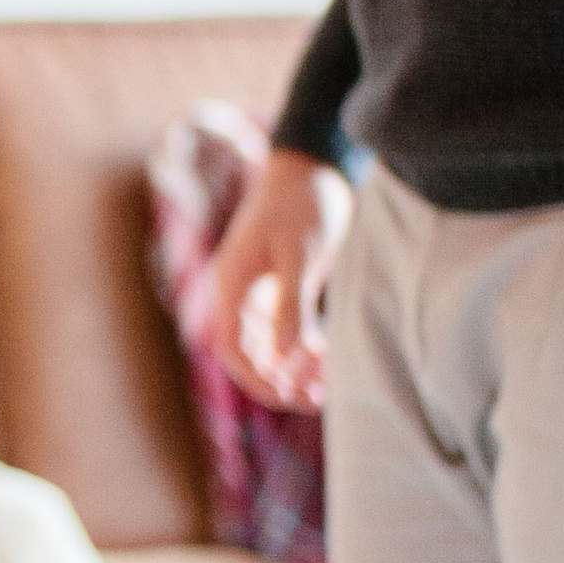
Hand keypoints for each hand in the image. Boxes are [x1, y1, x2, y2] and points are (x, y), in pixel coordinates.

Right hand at [208, 146, 355, 408]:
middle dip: (282, 381)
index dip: (258, 379)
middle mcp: (239, 294)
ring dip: (295, 369)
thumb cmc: (303, 202)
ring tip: (330, 385)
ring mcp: (259, 292)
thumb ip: (292, 305)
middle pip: (250, 355)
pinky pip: (288, 331)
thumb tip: (287, 357)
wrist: (312, 164)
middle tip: (320, 397)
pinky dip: (306, 349)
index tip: (292, 396)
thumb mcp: (299, 253)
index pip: (232, 350)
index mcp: (232, 285)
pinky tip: (332, 360)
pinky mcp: (281, 287)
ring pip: (270, 347)